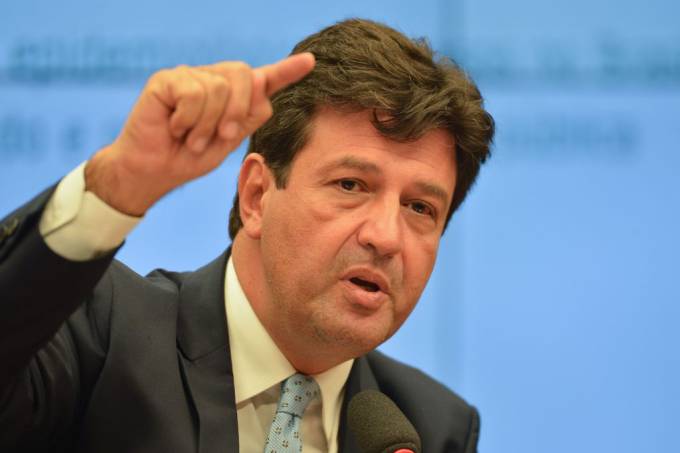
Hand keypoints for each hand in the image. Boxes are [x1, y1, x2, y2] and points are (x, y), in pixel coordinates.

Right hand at [84, 53, 314, 215]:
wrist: (154, 172)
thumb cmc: (189, 157)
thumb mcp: (227, 142)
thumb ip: (247, 116)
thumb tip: (263, 84)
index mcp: (232, 97)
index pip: (262, 80)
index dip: (286, 70)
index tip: (310, 62)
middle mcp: (212, 80)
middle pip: (243, 74)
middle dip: (237, 110)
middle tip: (220, 136)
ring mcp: (189, 76)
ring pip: (217, 88)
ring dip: (207, 125)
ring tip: (192, 138)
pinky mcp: (166, 80)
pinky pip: (192, 92)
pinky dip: (187, 118)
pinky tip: (174, 127)